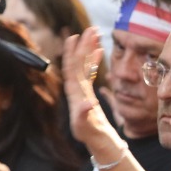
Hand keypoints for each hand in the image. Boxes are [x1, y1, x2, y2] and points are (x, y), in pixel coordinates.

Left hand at [62, 29, 123, 151]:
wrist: (97, 141)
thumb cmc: (90, 135)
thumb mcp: (85, 127)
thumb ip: (83, 115)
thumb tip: (89, 102)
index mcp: (74, 93)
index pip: (71, 68)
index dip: (71, 52)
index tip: (73, 37)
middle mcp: (76, 88)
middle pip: (78, 62)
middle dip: (83, 45)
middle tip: (92, 29)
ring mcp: (82, 89)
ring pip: (85, 64)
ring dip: (89, 49)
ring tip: (95, 33)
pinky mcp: (89, 92)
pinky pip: (90, 72)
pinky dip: (94, 60)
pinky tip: (99, 50)